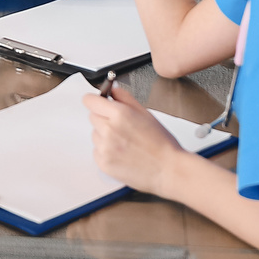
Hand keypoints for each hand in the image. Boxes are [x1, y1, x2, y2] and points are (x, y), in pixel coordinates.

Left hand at [83, 83, 188, 197]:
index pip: (89, 100)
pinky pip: (96, 151)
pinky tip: (122, 153)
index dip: (95, 100)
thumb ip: (125, 98)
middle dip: (103, 118)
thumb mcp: (146, 113)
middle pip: (92, 116)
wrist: (168, 169)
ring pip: (94, 134)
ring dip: (104, 135)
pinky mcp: (103, 163)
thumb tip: (112, 89)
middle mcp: (109, 130)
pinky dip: (105, 151)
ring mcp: (105, 148)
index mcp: (120, 114)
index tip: (99, 103)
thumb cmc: (161, 143)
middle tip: (122, 126)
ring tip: (125, 142)